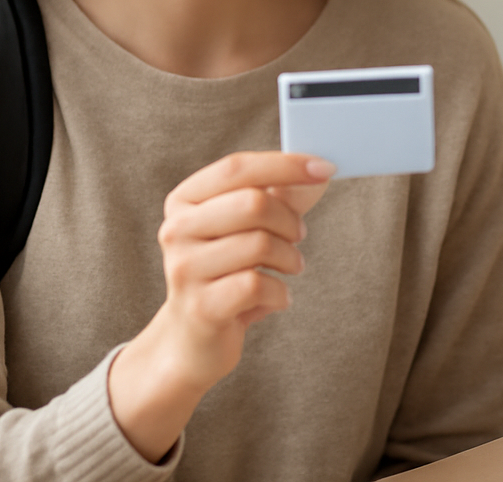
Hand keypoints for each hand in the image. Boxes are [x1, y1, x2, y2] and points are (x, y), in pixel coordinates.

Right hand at [108, 151, 334, 461]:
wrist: (193, 338)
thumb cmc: (228, 271)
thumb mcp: (251, 227)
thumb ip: (282, 195)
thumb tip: (320, 171)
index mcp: (185, 200)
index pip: (237, 168)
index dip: (285, 165)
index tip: (325, 168)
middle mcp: (176, 230)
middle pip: (253, 203)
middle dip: (290, 221)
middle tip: (298, 236)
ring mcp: (184, 269)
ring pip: (259, 244)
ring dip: (290, 258)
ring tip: (289, 267)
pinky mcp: (200, 307)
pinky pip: (257, 285)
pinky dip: (281, 292)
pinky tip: (276, 297)